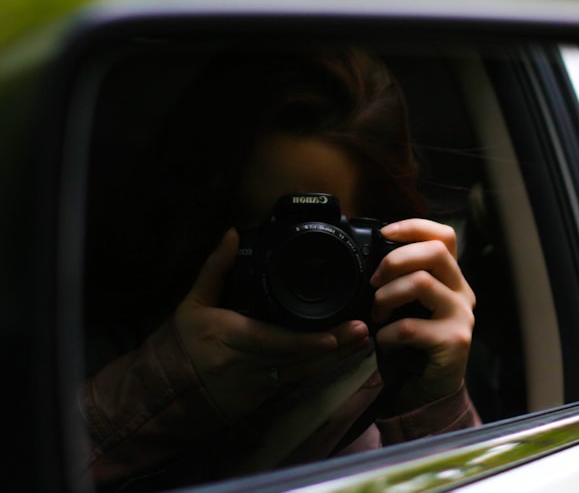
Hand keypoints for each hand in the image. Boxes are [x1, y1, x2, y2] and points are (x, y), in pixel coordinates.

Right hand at [173, 228, 370, 419]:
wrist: (162, 395)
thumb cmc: (179, 344)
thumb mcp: (192, 304)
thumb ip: (215, 269)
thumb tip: (232, 233)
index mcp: (226, 338)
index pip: (271, 342)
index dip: (304, 343)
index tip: (333, 335)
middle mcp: (242, 366)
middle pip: (294, 359)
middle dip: (331, 347)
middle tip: (361, 330)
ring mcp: (253, 387)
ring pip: (299, 375)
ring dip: (332, 360)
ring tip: (361, 342)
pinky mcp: (260, 400)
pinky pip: (293, 384)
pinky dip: (316, 371)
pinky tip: (339, 358)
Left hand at [371, 219, 475, 411]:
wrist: (426, 391)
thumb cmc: (411, 346)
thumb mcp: (406, 305)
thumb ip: (400, 280)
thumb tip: (371, 256)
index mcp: (450, 278)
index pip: (444, 236)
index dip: (415, 227)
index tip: (385, 233)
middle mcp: (461, 292)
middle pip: (435, 252)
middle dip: (395, 260)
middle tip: (374, 280)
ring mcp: (461, 316)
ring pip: (422, 282)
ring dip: (387, 296)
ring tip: (377, 315)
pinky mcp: (454, 341)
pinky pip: (411, 326)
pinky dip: (388, 334)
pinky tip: (385, 343)